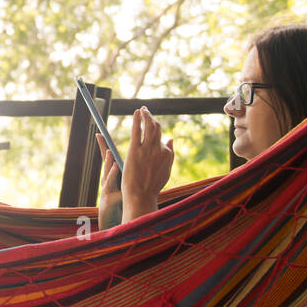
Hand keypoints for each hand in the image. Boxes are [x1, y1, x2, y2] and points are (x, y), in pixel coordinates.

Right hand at [95, 134, 121, 229]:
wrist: (116, 223)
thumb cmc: (121, 205)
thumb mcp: (125, 187)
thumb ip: (129, 174)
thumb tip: (132, 161)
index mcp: (112, 176)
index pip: (108, 158)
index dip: (104, 146)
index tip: (99, 133)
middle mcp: (107, 180)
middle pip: (104, 162)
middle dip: (102, 149)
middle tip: (101, 136)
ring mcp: (106, 189)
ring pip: (107, 173)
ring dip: (108, 162)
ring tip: (111, 152)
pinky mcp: (107, 198)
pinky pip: (111, 185)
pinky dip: (113, 175)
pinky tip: (116, 167)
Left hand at [120, 107, 172, 222]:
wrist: (141, 196)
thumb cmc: (151, 186)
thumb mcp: (166, 170)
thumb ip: (170, 154)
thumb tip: (171, 139)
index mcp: (167, 154)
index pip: (162, 138)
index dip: (156, 133)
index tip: (149, 128)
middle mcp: (159, 149)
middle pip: (156, 128)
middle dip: (151, 118)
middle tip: (146, 111)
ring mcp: (147, 149)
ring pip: (148, 126)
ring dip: (146, 115)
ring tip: (142, 109)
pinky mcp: (135, 150)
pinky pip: (136, 130)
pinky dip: (137, 119)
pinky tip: (136, 112)